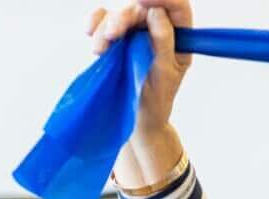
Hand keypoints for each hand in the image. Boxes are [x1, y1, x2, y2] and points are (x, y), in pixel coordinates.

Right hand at [88, 0, 192, 138]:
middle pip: (142, 7)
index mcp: (179, 37)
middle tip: (112, 35)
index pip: (177, 7)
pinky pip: (104, 19)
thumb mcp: (166, 73)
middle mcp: (158, 29)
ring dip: (106, 26)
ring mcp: (137, 31)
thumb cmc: (157, 98)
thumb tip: (156, 12)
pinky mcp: (118, 36)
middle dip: (124, 18)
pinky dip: (95, 22)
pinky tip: (90, 33)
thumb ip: (164, 42)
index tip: (143, 1)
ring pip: (120, 13)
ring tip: (100, 50)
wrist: (139, 117)